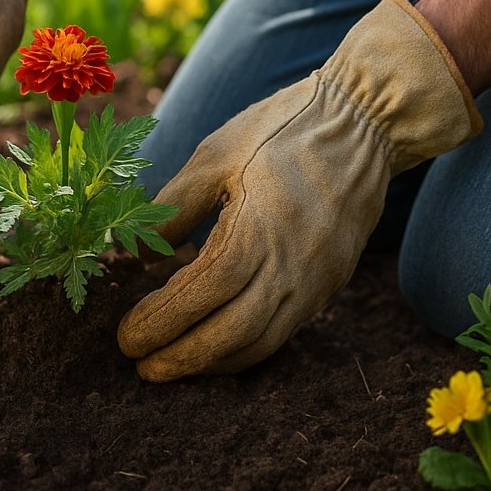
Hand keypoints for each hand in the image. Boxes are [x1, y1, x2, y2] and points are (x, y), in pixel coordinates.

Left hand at [117, 0, 482, 381]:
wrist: (364, 124)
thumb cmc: (281, 130)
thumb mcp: (214, 156)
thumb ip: (171, 209)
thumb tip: (133, 255)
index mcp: (258, 230)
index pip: (202, 294)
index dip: (161, 322)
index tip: (126, 337)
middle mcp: (292, 267)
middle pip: (230, 334)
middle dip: (181, 358)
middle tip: (140, 366)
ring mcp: (316, 282)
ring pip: (260, 344)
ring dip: (211, 363)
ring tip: (171, 365)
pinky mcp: (329, 285)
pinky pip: (282, 332)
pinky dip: (244, 348)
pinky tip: (215, 345)